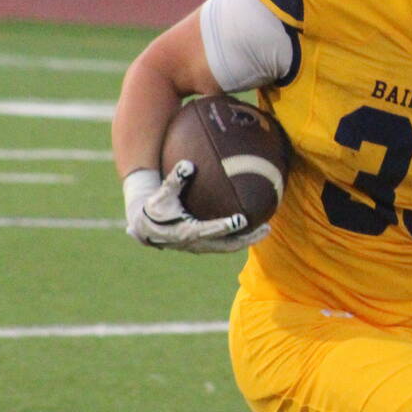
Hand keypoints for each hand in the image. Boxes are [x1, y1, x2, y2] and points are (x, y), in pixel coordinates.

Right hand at [122, 163, 267, 252]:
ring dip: (247, 240)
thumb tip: (188, 164)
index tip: (241, 220)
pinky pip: (225, 244)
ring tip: (266, 229)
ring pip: (228, 247)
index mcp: (187, 232)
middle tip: (266, 228)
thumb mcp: (162, 194)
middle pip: (227, 245)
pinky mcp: (204, 246)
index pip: (210, 230)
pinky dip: (239, 238)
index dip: (226, 226)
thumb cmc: (156, 208)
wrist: (145, 228)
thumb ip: (175, 180)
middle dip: (247, 238)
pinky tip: (253, 227)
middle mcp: (196, 243)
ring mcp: (201, 247)